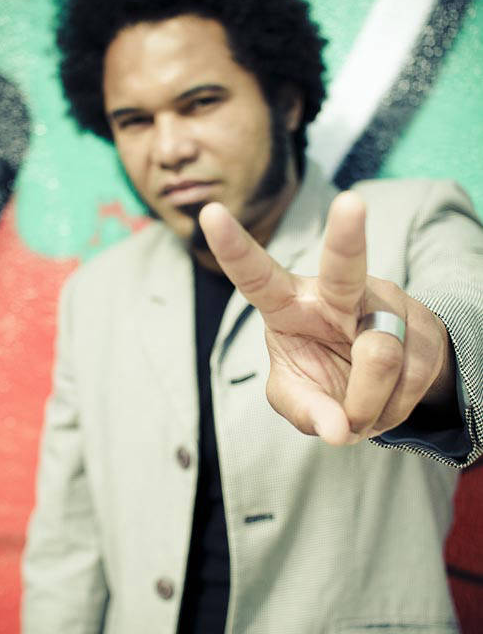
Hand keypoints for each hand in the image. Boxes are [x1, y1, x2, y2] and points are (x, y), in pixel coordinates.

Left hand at [199, 192, 454, 445]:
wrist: (385, 379)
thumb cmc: (323, 372)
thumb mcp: (297, 395)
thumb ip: (304, 410)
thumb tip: (337, 430)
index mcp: (290, 303)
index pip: (258, 276)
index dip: (234, 249)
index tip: (210, 214)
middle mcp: (338, 293)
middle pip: (344, 267)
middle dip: (347, 236)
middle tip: (350, 203)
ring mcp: (386, 306)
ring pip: (379, 355)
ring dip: (367, 404)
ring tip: (360, 412)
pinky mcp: (423, 328)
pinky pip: (409, 380)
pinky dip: (391, 410)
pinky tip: (385, 402)